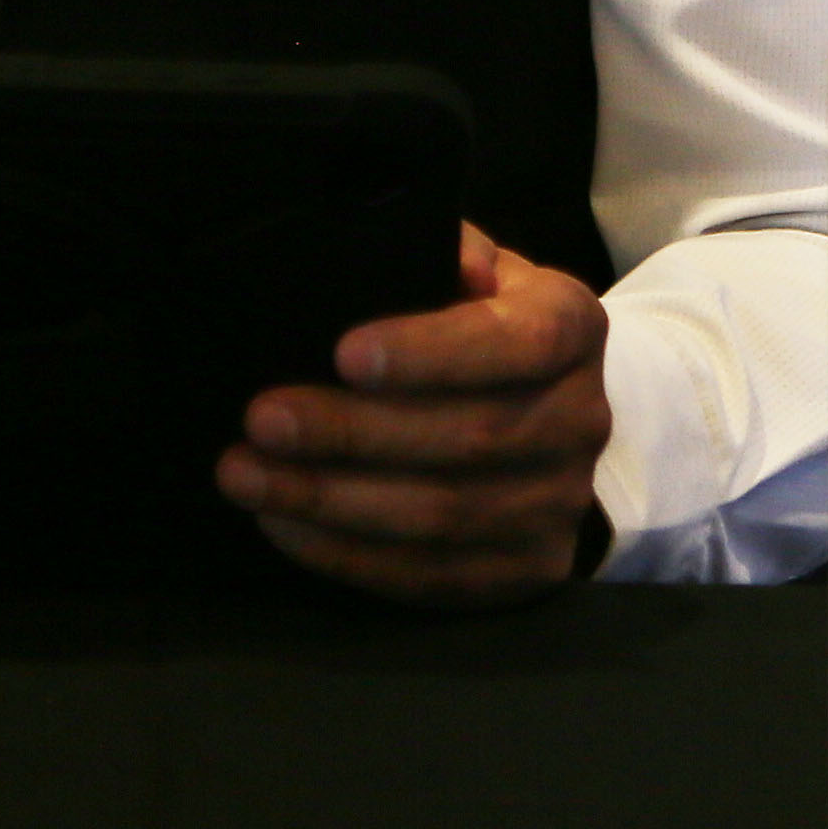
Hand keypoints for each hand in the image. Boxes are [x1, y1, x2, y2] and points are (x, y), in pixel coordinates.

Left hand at [218, 224, 612, 604]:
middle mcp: (581, 418)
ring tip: (246, 475)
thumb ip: (449, 253)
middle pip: (469, 438)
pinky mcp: (525, 571)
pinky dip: (346, 553)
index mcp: (572, 326)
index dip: (432, 353)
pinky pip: (429, 575)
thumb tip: (438, 255)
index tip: (345, 354)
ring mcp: (559, 504)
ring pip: (442, 516)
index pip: (517, 342)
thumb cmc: (485, 329)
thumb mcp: (482, 272)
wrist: (554, 418)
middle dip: (353, 432)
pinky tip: (283, 522)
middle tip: (263, 418)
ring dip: (331, 500)